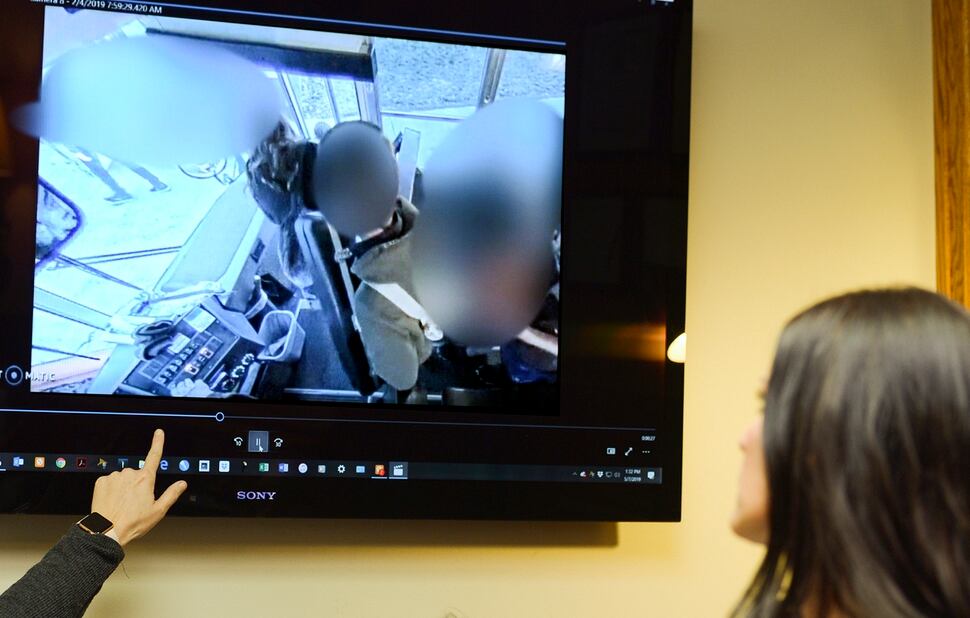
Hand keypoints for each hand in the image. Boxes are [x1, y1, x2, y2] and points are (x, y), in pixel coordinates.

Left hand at [91, 429, 186, 546]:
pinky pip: (109, 482)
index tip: (159, 433)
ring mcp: (114, 477)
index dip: (157, 443)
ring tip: (121, 505)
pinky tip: (111, 502)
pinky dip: (110, 490)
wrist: (106, 530)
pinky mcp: (101, 481)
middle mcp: (130, 474)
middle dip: (136, 485)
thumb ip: (171, 494)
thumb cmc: (132, 523)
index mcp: (145, 479)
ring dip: (123, 488)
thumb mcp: (158, 511)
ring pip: (122, 479)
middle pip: (136, 475)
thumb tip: (182, 484)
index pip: (154, 456)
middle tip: (134, 503)